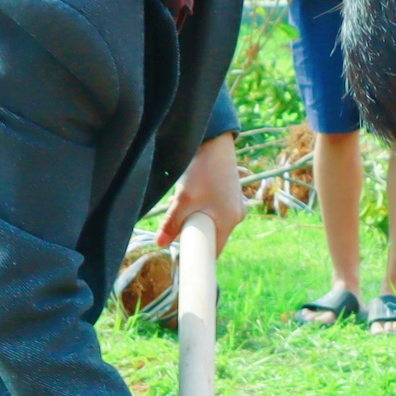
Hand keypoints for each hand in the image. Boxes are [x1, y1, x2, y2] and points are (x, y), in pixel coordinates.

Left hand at [157, 133, 246, 256]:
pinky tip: (189, 192)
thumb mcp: (183, 200)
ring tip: (181, 201)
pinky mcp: (228, 193)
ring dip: (193, 216)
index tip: (183, 253)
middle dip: (192, 231)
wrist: (214, 140)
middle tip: (176, 221)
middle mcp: (236, 214)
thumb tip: (160, 243)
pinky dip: (199, 205)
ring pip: (209, 220)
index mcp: (230, 221)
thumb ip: (171, 223)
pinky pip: (212, 208)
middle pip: (211, 234)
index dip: (198, 254)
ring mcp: (233, 203)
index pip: (214, 249)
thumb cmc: (203, 171)